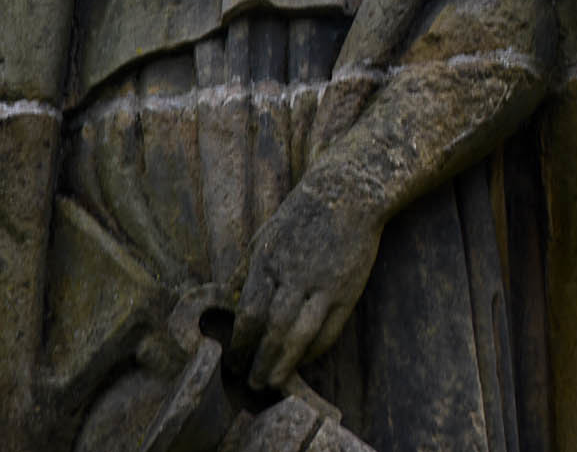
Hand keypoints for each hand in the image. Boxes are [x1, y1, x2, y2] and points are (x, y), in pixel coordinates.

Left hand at [230, 178, 384, 389]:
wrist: (351, 193)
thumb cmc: (303, 214)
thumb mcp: (266, 235)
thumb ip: (246, 269)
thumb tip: (225, 300)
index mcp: (269, 261)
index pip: (249, 312)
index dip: (240, 342)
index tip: (232, 361)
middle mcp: (294, 275)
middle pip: (272, 329)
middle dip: (259, 360)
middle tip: (249, 383)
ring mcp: (323, 284)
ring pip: (300, 334)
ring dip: (284, 363)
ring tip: (272, 382)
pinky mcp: (348, 289)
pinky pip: (330, 329)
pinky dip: (315, 349)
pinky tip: (304, 360)